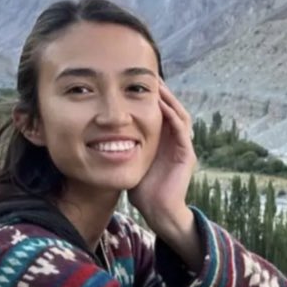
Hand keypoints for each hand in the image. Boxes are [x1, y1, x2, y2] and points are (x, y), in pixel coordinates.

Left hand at [128, 80, 196, 233]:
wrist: (157, 211)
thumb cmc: (143, 190)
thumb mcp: (130, 161)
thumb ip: (122, 147)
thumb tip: (100, 135)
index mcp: (163, 141)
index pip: (160, 113)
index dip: (152, 98)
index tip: (137, 83)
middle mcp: (175, 140)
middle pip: (172, 109)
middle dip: (162, 93)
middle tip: (149, 76)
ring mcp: (182, 146)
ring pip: (179, 115)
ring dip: (169, 100)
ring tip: (158, 85)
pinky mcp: (186, 155)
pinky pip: (181, 130)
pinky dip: (172, 116)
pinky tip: (162, 106)